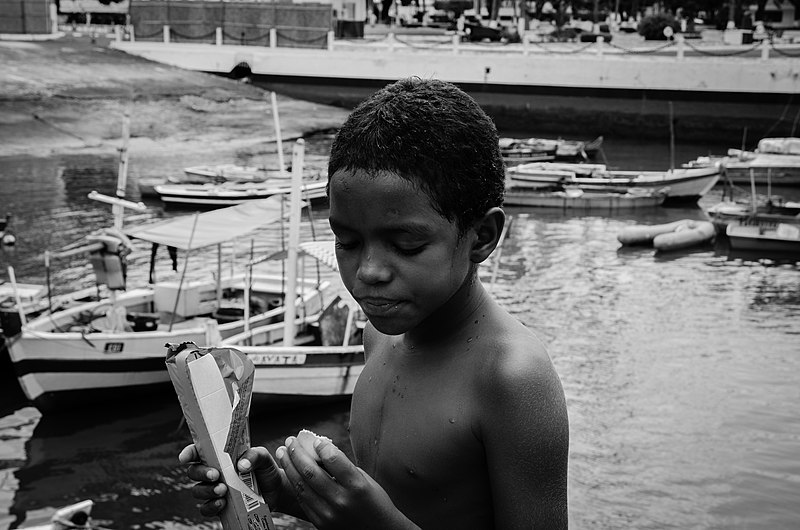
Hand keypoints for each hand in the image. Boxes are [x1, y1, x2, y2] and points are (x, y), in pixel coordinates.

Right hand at [178, 444, 286, 516]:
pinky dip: (211, 507)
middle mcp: (214, 471)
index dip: (189, 453)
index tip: (185, 457)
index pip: (199, 451)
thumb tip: (241, 465)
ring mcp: (215, 489)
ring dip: (207, 490)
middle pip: (194, 471)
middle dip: (201, 473)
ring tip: (223, 490)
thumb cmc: (265, 469)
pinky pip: (206, 508)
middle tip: (216, 475)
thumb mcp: (263, 457)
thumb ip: (254, 456)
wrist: (276, 490)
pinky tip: (222, 504)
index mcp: (220, 455)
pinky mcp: (219, 505)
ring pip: (197, 490)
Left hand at [278, 436, 418, 528]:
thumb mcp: (365, 479)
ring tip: (282, 453)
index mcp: (357, 486)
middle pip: (311, 471)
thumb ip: (343, 466)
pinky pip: (303, 501)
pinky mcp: (321, 523)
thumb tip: (320, 449)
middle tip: (290, 440)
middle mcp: (341, 500)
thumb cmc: (374, 501)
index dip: (321, 446)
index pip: (333, 459)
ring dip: (289, 466)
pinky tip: (291, 473)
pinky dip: (295, 484)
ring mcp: (329, 514)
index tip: (315, 439)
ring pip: (301, 486)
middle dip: (296, 453)